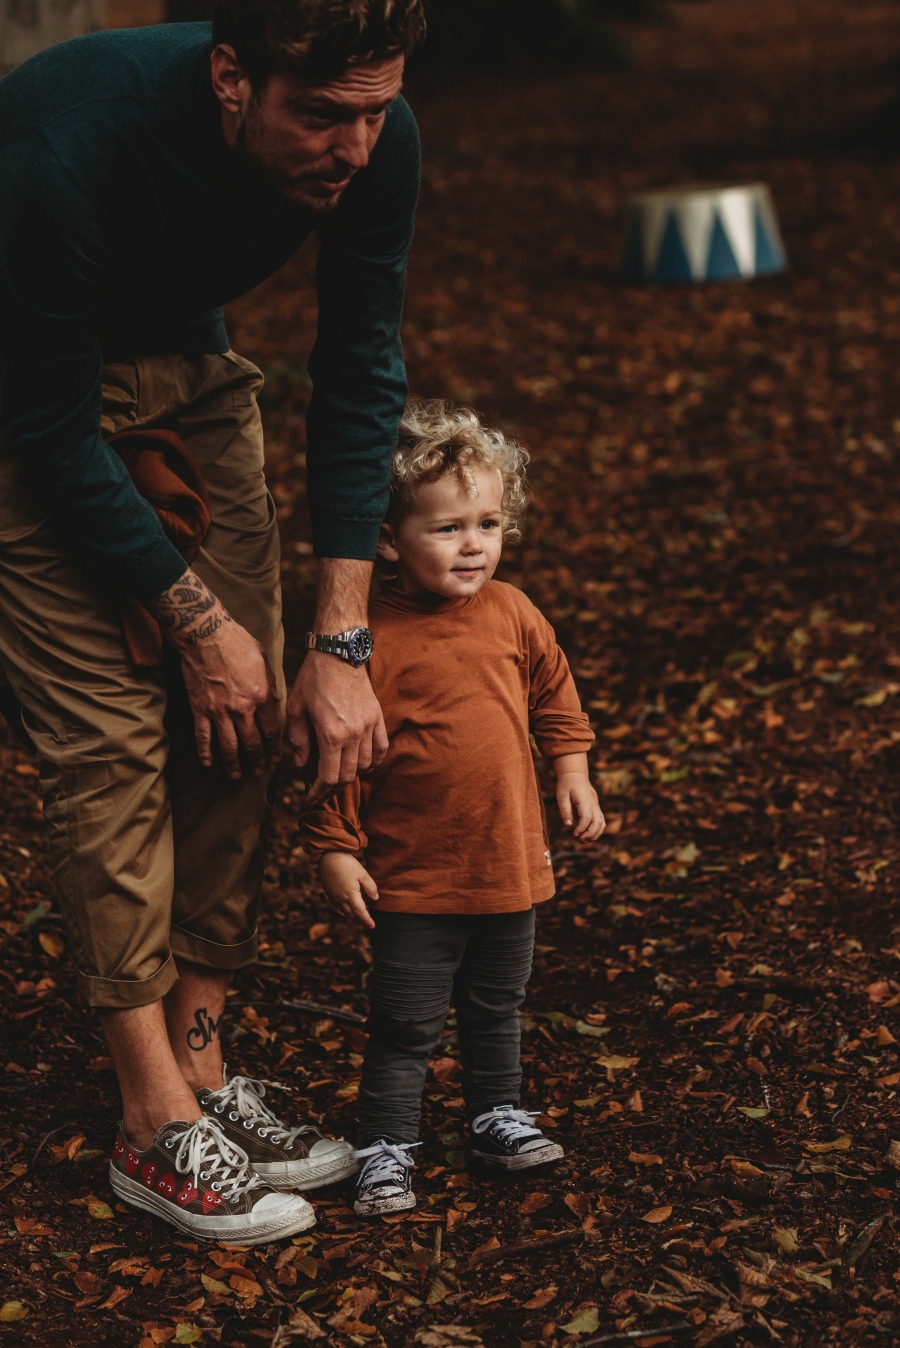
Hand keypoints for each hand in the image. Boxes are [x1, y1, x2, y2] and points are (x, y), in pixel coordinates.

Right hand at [151, 567, 281, 779]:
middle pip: (252, 743)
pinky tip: (208, 764)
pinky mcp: (199, 709)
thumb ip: (271, 682)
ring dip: (233, 764)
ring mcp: (219, 711)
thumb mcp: (263, 658)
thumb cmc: (236, 641)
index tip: (277, 760)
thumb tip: (277, 700)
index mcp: (261, 696)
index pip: (272, 731)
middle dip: (257, 761)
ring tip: (236, 776)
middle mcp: (242, 708)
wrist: (205, 634)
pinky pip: (203, 736)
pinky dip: (205, 753)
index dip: (275, 749)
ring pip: (228, 746)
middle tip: (260, 773)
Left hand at [288, 557, 387, 800]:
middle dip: (332, 788)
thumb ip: (299, 740)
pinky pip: (381, 748)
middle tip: (320, 790)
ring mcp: (368, 726)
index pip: (328, 777)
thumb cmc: (313, 678)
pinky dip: (373, 761)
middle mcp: (353, 734)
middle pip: (348, 776)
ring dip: (352, 775)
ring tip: (338, 775)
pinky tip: (363, 764)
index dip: (318, 792)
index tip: (310, 798)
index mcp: (331, 735)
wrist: (339, 652)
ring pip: (365, 765)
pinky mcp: (377, 717)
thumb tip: (302, 764)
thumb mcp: (296, 709)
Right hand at [319, 852, 377, 929]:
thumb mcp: (363, 874)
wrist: (329, 856)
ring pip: (344, 912)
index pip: (360, 912)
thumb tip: (375, 899)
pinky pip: (337, 907)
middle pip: (352, 915)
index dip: (367, 920)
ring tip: (360, 916)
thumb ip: (370, 887)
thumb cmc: (347, 864)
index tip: (372, 926)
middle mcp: (340, 899)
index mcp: (350, 895)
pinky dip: (345, 910)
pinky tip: (348, 908)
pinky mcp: (328, 893)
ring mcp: (333, 897)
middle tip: (368, 923)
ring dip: (353, 916)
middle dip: (360, 920)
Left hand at [556, 772, 604, 841]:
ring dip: (595, 833)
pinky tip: (588, 834)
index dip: (582, 827)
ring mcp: (596, 805)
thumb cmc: (566, 785)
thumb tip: (568, 825)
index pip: (587, 817)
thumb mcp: (561, 796)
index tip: (575, 834)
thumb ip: (565, 810)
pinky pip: (601, 820)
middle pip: (598, 821)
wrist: (575, 774)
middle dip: (591, 833)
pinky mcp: (596, 807)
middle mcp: (593, 803)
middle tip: (580, 840)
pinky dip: (597, 829)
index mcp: (584, 799)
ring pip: (602, 822)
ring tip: (584, 840)